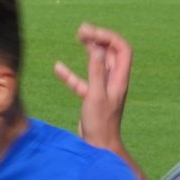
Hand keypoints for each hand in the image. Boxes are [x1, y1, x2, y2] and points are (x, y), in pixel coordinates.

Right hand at [51, 23, 133, 154]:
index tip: (91, 33)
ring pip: (98, 63)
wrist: (98, 148)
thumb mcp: (96, 95)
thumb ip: (96, 71)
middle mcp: (114, 81)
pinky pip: (82, 81)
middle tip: (82, 30)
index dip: (108, 37)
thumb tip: (97, 47)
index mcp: (119, 79)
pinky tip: (58, 67)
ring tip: (78, 36)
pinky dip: (71, 73)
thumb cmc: (100, 124)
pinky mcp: (91, 98)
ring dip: (89, 49)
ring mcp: (103, 89)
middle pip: (111, 52)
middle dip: (99, 38)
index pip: (121, 48)